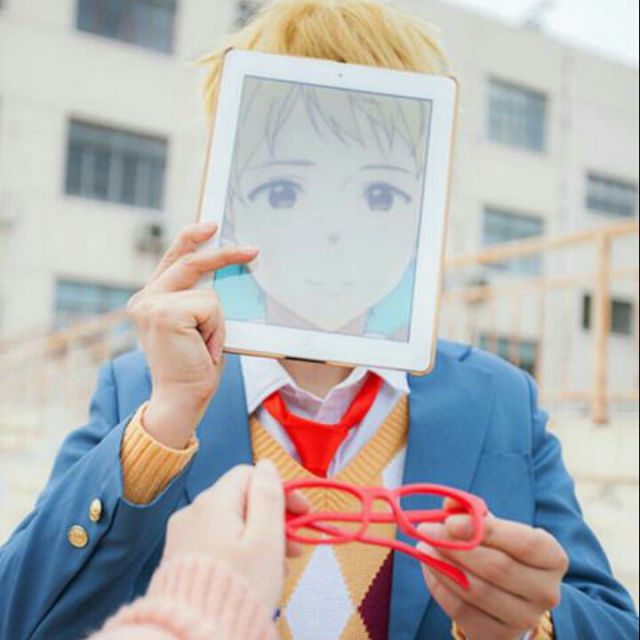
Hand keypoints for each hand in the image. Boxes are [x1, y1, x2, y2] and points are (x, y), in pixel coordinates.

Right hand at [127, 222, 258, 447]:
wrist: (181, 399)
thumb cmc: (194, 366)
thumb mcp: (197, 326)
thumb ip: (198, 299)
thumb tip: (222, 274)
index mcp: (150, 299)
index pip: (173, 259)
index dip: (191, 238)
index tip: (212, 226)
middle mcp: (144, 299)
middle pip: (190, 262)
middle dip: (225, 255)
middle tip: (253, 251)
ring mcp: (151, 304)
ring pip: (208, 293)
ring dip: (217, 322)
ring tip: (206, 346)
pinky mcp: (165, 313)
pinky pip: (211, 306)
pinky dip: (216, 329)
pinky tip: (203, 348)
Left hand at [163, 460, 308, 609]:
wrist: (194, 635)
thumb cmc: (238, 587)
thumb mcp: (266, 539)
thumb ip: (268, 496)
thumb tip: (267, 465)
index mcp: (214, 501)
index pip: (250, 474)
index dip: (280, 489)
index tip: (302, 514)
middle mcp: (192, 512)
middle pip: (241, 500)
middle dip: (273, 518)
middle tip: (296, 547)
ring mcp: (182, 535)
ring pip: (231, 523)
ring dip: (259, 537)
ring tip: (279, 567)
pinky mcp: (179, 558)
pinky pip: (216, 542)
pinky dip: (239, 550)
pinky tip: (254, 574)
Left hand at [418, 511, 568, 639]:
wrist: (510, 594)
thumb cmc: (501, 549)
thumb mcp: (496, 526)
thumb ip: (474, 511)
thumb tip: (450, 503)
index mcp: (552, 557)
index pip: (524, 543)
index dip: (487, 530)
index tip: (450, 520)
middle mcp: (545, 592)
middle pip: (497, 568)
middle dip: (456, 546)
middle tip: (426, 529)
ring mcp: (525, 619)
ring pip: (477, 591)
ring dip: (443, 566)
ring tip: (423, 546)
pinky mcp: (500, 637)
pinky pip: (462, 612)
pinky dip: (440, 588)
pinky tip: (429, 568)